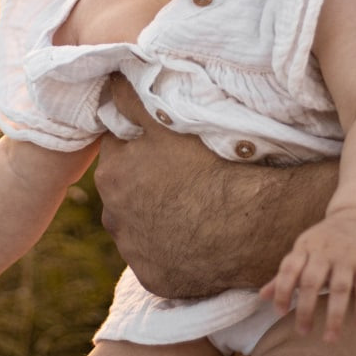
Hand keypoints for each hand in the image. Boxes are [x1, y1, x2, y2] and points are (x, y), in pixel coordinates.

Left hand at [95, 75, 333, 297]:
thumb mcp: (166, 122)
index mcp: (111, 176)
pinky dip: (170, 249)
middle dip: (143, 182)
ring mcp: (134, 252)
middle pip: (124, 191)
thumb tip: (110, 75)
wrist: (245, 224)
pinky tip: (194, 236)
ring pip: (138, 226)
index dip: (141, 145)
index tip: (164, 145)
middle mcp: (113, 218)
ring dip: (154, 216)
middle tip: (180, 175)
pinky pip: (157, 259)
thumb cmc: (208, 165)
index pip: (117, 152)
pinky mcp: (154, 280)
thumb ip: (132, 97)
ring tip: (191, 205)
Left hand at [260, 214, 355, 341]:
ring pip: (340, 288)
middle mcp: (325, 250)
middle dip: (305, 309)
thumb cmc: (326, 240)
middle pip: (311, 281)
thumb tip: (261, 297)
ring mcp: (348, 256)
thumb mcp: (304, 250)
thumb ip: (285, 274)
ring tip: (329, 339)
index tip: (280, 313)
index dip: (281, 290)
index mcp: (306, 246)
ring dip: (334, 317)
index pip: (289, 269)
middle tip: (302, 332)